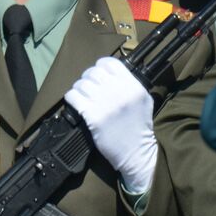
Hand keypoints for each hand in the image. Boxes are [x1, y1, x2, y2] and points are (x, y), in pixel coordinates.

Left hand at [64, 57, 157, 193]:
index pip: (110, 63)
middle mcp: (119, 91)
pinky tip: (75, 102)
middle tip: (88, 87)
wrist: (137, 152)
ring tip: (82, 96)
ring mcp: (105, 103)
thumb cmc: (139, 126)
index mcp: (133, 85)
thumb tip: (111, 72)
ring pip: (81, 84)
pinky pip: (73, 97)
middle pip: (93, 72)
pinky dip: (71, 98)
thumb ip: (130, 83)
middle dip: (87, 78)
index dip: (100, 66)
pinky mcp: (93, 116)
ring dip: (79, 89)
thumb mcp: (143, 99)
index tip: (98, 74)